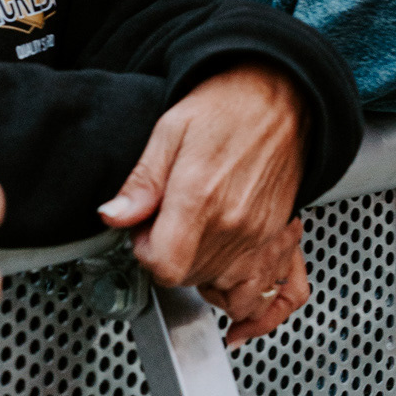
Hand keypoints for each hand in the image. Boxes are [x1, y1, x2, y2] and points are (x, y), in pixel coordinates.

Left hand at [98, 65, 308, 344]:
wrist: (283, 91)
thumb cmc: (228, 104)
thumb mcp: (171, 129)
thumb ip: (141, 180)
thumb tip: (112, 216)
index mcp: (200, 198)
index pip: (162, 266)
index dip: (145, 250)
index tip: (148, 227)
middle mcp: (234, 224)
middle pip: (188, 280)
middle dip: (171, 259)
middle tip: (171, 224)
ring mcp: (262, 234)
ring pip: (226, 293)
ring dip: (205, 280)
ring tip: (198, 248)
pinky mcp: (281, 234)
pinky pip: (274, 291)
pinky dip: (253, 304)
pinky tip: (237, 301)